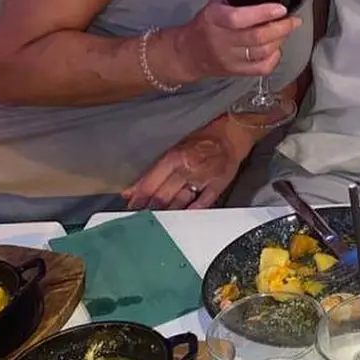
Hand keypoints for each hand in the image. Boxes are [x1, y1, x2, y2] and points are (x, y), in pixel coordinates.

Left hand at [123, 134, 240, 209]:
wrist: (230, 136)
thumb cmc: (202, 141)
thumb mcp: (175, 150)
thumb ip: (154, 172)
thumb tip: (131, 190)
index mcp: (174, 157)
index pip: (150, 183)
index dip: (138, 198)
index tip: (129, 209)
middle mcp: (187, 168)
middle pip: (162, 195)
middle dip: (148, 209)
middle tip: (138, 220)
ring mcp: (202, 179)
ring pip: (179, 202)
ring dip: (166, 214)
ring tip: (155, 224)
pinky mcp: (217, 186)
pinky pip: (202, 204)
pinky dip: (190, 213)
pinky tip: (180, 220)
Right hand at [168, 0, 301, 83]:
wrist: (188, 53)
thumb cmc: (208, 21)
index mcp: (214, 19)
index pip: (238, 19)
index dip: (262, 14)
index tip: (281, 8)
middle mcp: (221, 40)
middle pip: (255, 38)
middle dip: (280, 28)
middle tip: (294, 20)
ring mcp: (229, 59)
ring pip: (260, 53)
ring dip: (279, 40)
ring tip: (286, 29)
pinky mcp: (236, 72)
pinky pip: (260, 69)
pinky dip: (274, 58)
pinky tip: (276, 47)